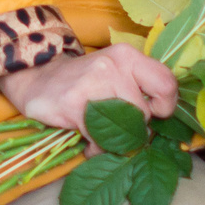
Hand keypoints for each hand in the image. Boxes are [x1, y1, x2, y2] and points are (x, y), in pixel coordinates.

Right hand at [0, 46, 178, 139]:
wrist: (37, 80)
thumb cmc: (85, 82)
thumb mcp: (116, 73)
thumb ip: (140, 89)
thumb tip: (161, 121)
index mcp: (127, 56)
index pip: (167, 84)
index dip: (164, 107)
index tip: (151, 114)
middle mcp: (112, 66)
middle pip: (144, 114)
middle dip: (133, 128)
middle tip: (116, 127)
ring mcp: (92, 84)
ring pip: (123, 129)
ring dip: (114, 141)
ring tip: (100, 134)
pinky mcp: (73, 104)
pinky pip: (99, 139)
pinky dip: (96, 148)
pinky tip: (87, 139)